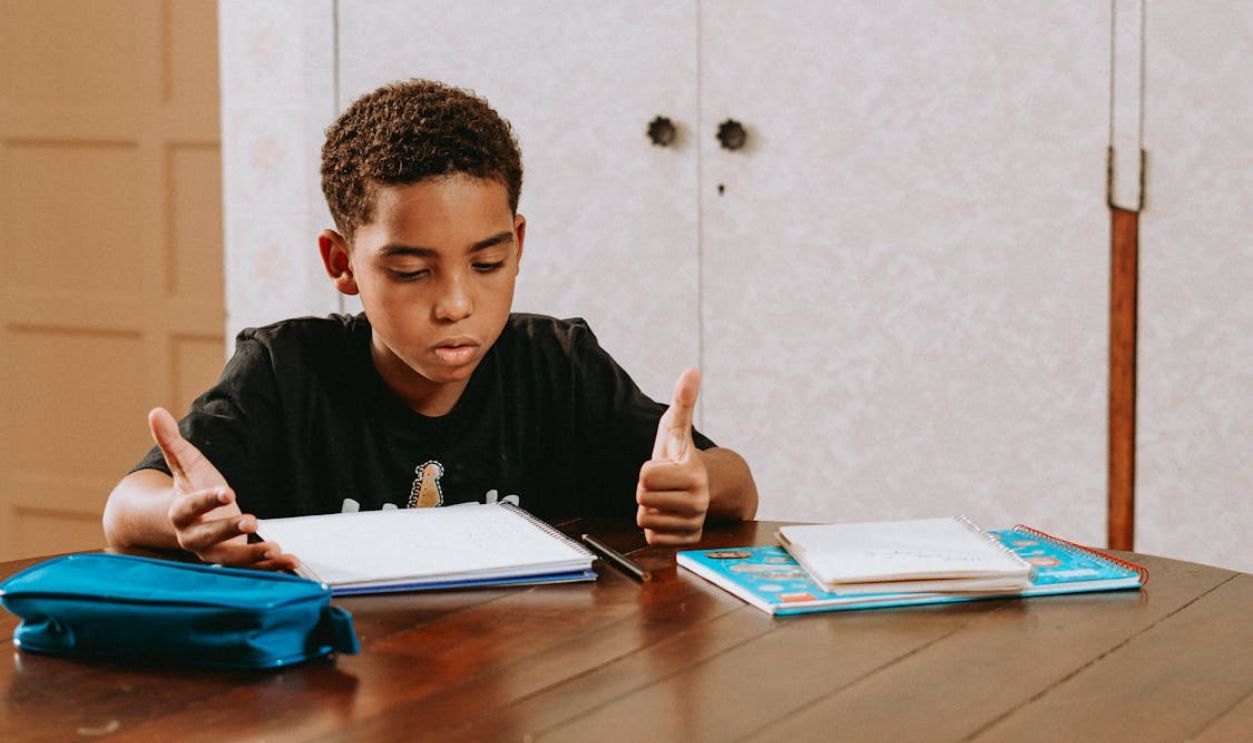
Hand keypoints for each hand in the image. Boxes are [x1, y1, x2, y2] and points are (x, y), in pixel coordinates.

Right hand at [149, 407, 297, 570]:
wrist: (189, 521)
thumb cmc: (191, 488)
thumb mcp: (185, 464)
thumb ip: (172, 442)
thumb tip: (156, 412)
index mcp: (180, 512)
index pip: (189, 508)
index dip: (206, 501)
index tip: (228, 492)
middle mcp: (194, 537)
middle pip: (207, 538)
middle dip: (228, 531)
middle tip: (252, 522)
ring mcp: (213, 552)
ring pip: (229, 560)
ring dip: (252, 557)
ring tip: (276, 550)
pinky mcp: (232, 560)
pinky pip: (249, 569)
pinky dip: (268, 568)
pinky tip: (289, 561)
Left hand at [636, 369, 710, 544]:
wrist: (703, 486)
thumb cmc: (681, 454)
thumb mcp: (676, 427)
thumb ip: (682, 399)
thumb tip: (692, 370)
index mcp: (693, 473)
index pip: (644, 476)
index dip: (647, 469)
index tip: (663, 466)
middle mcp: (698, 501)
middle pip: (643, 499)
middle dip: (647, 490)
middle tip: (663, 483)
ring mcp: (694, 523)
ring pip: (645, 520)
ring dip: (650, 508)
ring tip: (666, 498)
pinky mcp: (688, 540)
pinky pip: (652, 539)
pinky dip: (655, 528)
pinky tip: (668, 515)